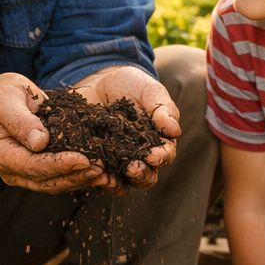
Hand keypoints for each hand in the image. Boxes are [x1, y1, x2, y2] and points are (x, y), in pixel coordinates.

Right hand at [0, 73, 105, 193]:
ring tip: (104, 174)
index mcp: (0, 152)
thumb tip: (39, 142)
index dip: (57, 164)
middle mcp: (11, 170)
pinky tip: (100, 173)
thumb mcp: (7, 99)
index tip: (83, 159)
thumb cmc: (2, 96)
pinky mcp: (38, 173)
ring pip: (54, 185)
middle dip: (74, 176)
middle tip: (101, 168)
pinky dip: (79, 178)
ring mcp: (24, 175)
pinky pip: (60, 180)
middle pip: (45, 181)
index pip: (30, 165)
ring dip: (80, 181)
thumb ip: (21, 120)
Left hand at [71, 65, 179, 189]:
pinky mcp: (95, 161)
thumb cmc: (131, 85)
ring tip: (109, 176)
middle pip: (146, 177)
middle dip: (141, 175)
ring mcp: (116, 162)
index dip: (161, 158)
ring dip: (118, 183)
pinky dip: (94, 179)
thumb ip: (163, 109)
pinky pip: (96, 177)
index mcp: (158, 142)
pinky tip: (90, 171)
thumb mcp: (149, 90)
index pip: (164, 156)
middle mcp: (139, 157)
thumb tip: (175, 131)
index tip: (153, 156)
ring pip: (122, 183)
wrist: (99, 81)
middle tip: (132, 167)